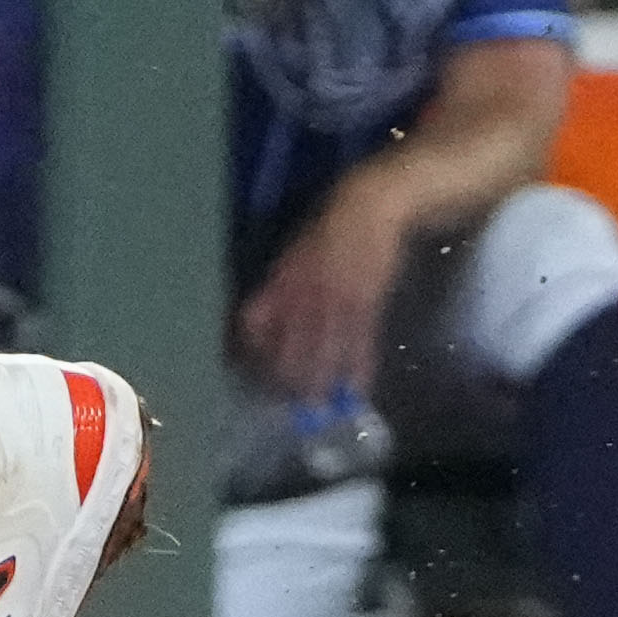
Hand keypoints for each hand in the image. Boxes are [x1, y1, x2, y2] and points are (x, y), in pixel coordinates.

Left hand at [231, 190, 405, 402]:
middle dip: (285, 380)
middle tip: (287, 401)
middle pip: (287, 348)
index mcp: (280, 280)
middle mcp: (303, 295)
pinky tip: (356, 391)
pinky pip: (359, 345)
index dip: (248, 351)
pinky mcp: (366, 305)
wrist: (371, 208)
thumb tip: (264, 324)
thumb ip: (279, 289)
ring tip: (316, 408)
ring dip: (319, 384)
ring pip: (323, 353)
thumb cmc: (328, 230)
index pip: (253, 323)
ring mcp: (336, 302)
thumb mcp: (292, 255)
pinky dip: (357, 370)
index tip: (246, 371)